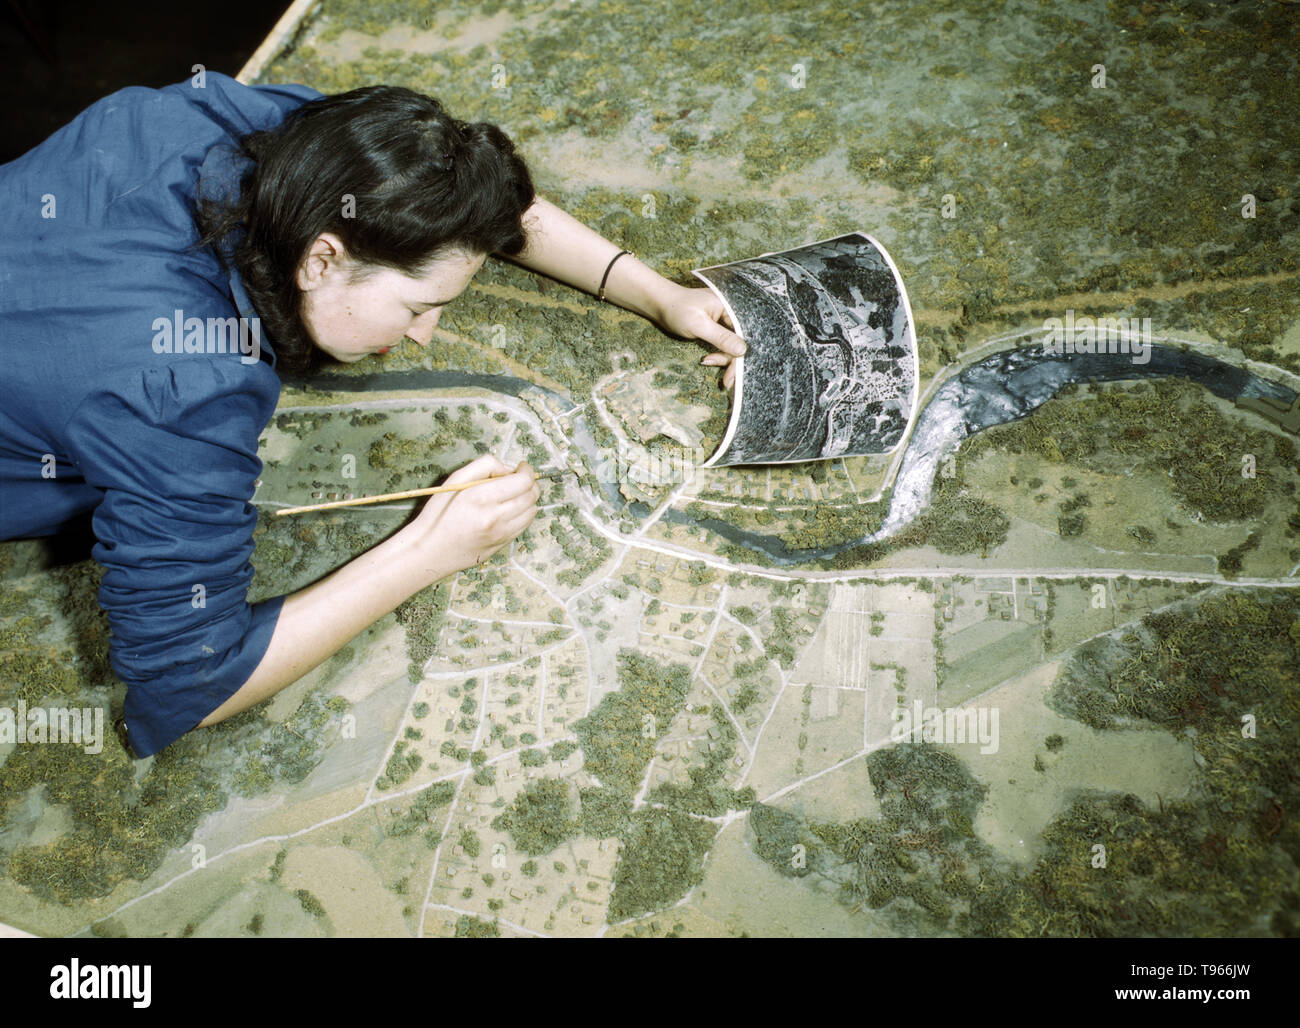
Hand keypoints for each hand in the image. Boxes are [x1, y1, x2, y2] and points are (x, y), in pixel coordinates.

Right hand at [409, 454, 539, 576]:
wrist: (429, 550)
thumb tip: (507, 469)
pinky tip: (507, 511)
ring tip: (512, 495)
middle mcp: (496, 518)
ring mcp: (501, 534)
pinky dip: (522, 515)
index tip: (521, 467)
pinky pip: (524, 526)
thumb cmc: (438, 514)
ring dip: (528, 500)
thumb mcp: (454, 480)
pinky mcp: (502, 545)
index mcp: (482, 498)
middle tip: (517, 479)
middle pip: (532, 496)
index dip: (527, 471)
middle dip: (529, 483)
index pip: (523, 482)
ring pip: (532, 512)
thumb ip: (484, 466)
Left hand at [652, 283, 746, 390]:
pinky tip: (707, 360)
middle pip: (740, 342)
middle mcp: (732, 313)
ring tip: (706, 362)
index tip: (732, 376)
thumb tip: (743, 351)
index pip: (743, 335)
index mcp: (731, 307)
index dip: (740, 357)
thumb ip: (720, 337)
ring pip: (732, 346)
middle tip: (725, 381)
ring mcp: (725, 321)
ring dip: (723, 359)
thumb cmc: (677, 309)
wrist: (661, 303)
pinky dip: (719, 355)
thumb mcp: (698, 324)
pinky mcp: (718, 328)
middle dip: (731, 361)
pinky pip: (725, 344)